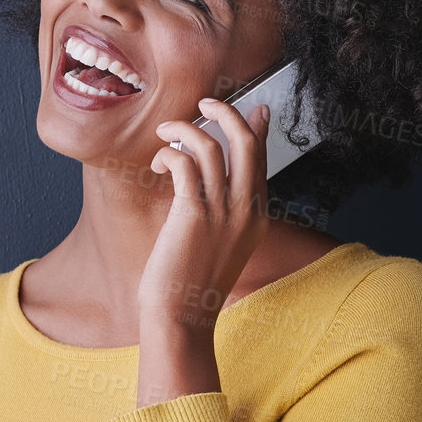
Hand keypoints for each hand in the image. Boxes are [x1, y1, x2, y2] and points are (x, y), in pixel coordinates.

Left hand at [142, 98, 271, 333]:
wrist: (183, 318)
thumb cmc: (193, 283)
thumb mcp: (223, 245)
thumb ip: (226, 212)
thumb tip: (214, 184)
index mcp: (257, 216)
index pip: (262, 159)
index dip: (256, 128)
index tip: (251, 108)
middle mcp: (246, 210)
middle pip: (246, 143)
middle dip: (226, 113)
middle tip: (205, 103)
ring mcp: (222, 212)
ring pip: (211, 147)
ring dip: (185, 129)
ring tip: (165, 132)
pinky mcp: (193, 214)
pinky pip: (183, 163)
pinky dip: (168, 152)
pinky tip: (158, 162)